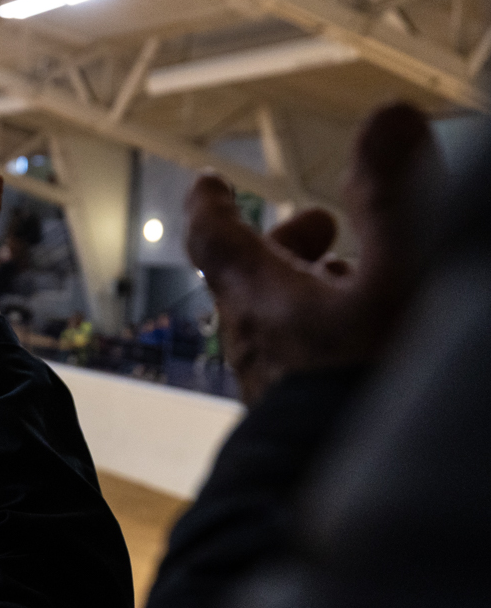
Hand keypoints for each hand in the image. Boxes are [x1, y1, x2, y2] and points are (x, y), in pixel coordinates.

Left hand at [186, 103, 441, 404]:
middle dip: (285, 245)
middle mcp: (252, 341)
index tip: (206, 184)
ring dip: (310, 291)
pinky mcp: (293, 419)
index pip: (215, 238)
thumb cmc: (377, 382)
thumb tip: (387, 117)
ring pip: (275, 322)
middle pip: (249, 280)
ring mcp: (271, 384)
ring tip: (361, 280)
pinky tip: (364, 341)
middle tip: (325, 229)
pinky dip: (322, 333)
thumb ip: (397, 197)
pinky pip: (297, 361)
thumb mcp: (401, 277)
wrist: (368, 490)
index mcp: (260, 299)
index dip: (213, 205)